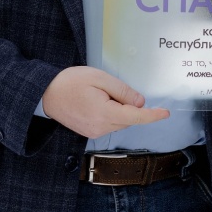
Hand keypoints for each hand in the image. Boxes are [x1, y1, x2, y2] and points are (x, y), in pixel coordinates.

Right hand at [41, 66, 168, 138]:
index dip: (153, 115)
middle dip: (127, 104)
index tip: (166, 113)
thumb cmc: (70, 82)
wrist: (46, 93)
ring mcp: (94, 132)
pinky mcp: (90, 132)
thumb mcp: (100, 78)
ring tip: (96, 94)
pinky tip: (95, 102)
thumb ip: (122, 91)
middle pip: (128, 118)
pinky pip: (109, 123)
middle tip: (108, 88)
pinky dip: (110, 113)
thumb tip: (140, 103)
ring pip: (119, 121)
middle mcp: (100, 128)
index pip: (136, 117)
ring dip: (118, 108)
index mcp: (105, 114)